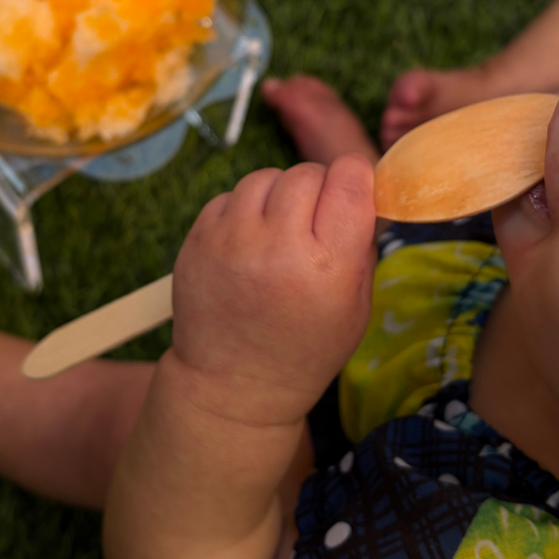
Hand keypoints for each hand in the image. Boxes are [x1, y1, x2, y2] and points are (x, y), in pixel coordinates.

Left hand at [170, 155, 375, 426]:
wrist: (233, 384)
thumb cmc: (305, 348)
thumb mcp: (356, 307)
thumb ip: (360, 243)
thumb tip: (361, 188)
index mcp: (326, 265)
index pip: (350, 179)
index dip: (356, 179)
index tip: (352, 194)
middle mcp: (276, 246)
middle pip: (306, 174)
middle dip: (317, 190)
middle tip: (314, 223)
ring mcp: (230, 240)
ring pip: (265, 177)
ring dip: (277, 196)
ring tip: (278, 233)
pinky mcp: (197, 239)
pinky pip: (229, 196)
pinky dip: (243, 211)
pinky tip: (248, 245)